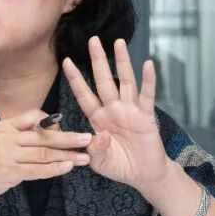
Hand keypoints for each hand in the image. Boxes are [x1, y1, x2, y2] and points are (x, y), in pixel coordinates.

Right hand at [0, 110, 92, 203]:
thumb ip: (18, 136)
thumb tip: (45, 135)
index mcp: (5, 126)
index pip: (34, 115)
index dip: (52, 122)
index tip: (63, 131)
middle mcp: (7, 138)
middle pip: (44, 135)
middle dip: (69, 138)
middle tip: (88, 138)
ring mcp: (8, 156)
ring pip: (43, 153)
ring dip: (67, 155)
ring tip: (84, 157)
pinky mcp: (10, 173)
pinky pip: (37, 170)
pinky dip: (54, 169)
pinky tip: (67, 168)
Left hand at [62, 37, 168, 189]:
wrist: (144, 175)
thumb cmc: (119, 166)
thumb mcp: (99, 161)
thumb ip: (94, 149)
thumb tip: (98, 135)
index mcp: (98, 119)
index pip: (84, 94)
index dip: (76, 79)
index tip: (65, 61)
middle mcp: (113, 109)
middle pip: (103, 80)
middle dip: (97, 60)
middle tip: (92, 40)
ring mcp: (130, 110)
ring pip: (125, 81)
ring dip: (122, 62)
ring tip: (118, 42)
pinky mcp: (146, 116)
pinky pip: (147, 95)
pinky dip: (148, 80)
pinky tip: (147, 64)